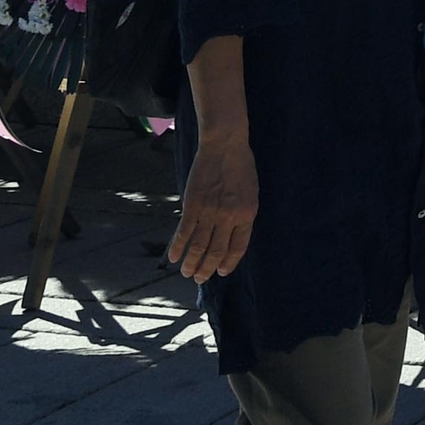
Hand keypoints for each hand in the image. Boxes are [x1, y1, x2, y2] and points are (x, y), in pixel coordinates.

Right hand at [171, 132, 258, 282]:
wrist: (225, 145)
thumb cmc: (241, 167)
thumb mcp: (251, 192)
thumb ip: (243, 214)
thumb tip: (232, 234)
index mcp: (247, 215)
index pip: (238, 247)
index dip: (229, 262)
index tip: (222, 272)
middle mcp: (229, 218)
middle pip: (217, 251)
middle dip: (208, 268)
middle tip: (200, 279)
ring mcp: (210, 212)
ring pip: (199, 246)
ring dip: (192, 263)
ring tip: (187, 274)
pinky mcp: (193, 205)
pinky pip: (184, 232)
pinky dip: (178, 247)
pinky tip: (173, 258)